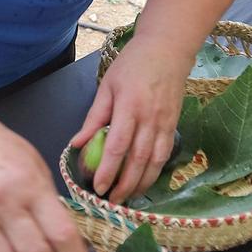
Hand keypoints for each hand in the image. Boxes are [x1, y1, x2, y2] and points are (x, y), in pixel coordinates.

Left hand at [68, 37, 186, 205]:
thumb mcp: (107, 86)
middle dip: (125, 185)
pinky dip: (155, 172)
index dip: (107, 170)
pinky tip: (145, 182)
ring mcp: (165, 122)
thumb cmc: (133, 64)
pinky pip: (165, 154)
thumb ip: (94, 117)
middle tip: (112, 202)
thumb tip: (77, 144)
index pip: (118, 146)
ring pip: (155, 161)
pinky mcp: (174, 125)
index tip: (97, 187)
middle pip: (138, 160)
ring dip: (141, 184)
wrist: (168, 49)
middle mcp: (150, 118)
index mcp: (129, 106)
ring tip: (127, 198)